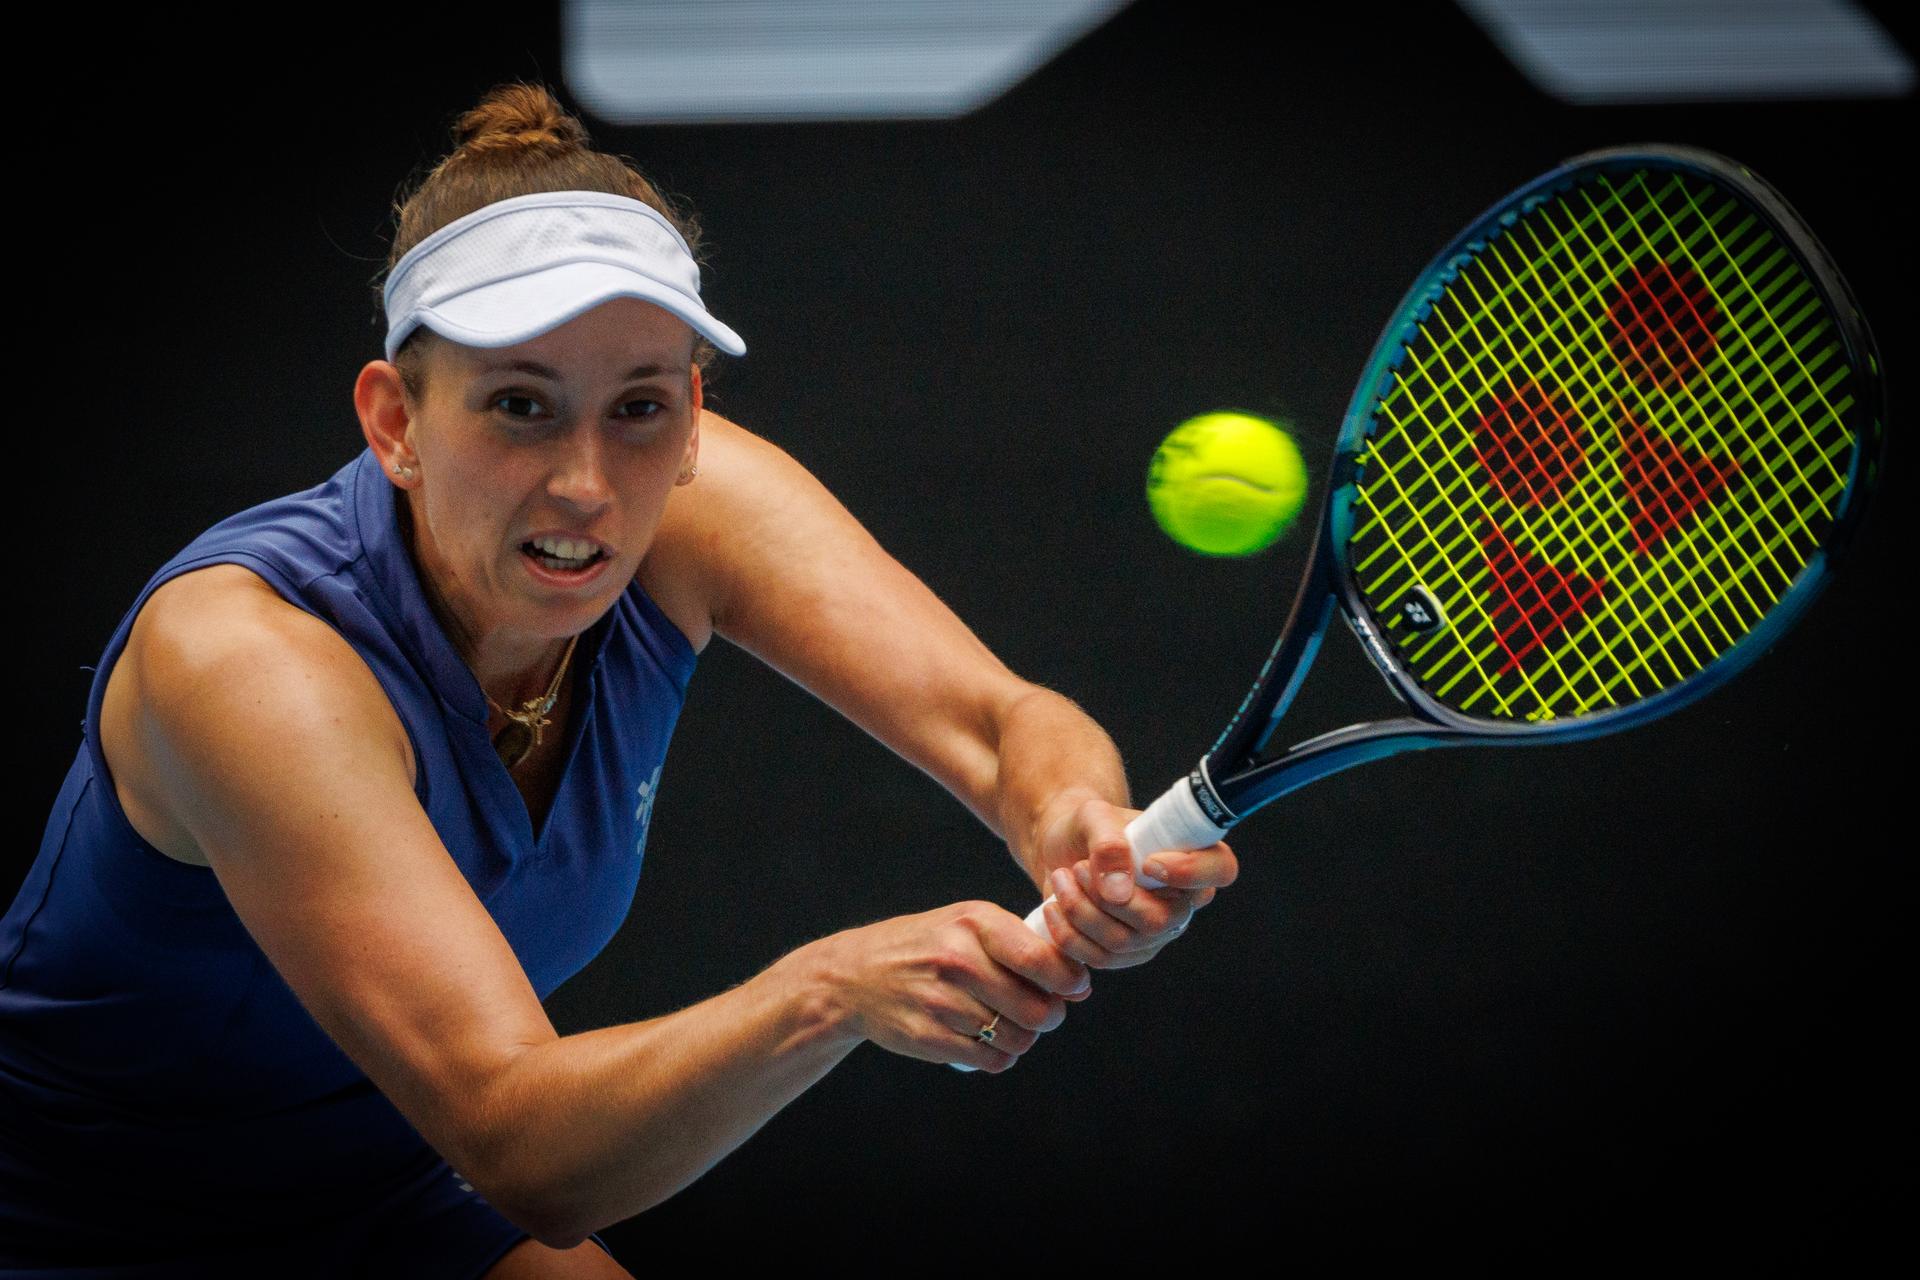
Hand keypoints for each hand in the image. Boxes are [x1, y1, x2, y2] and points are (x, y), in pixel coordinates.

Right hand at [817, 901, 1091, 1072]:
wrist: (856, 975)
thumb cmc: (928, 946)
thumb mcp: (967, 924)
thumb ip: (1020, 945)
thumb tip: (1079, 985)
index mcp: (973, 923)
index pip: (1041, 959)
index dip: (1069, 980)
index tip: (1074, 987)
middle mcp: (956, 960)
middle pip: (1037, 1008)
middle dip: (1051, 1015)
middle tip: (1045, 1012)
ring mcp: (940, 1001)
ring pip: (1017, 1039)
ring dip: (1024, 1038)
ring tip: (1011, 1025)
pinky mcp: (928, 1037)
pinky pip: (991, 1061)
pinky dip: (1000, 1056)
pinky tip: (989, 1042)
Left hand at [1030, 794, 1237, 968]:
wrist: (1061, 847)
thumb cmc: (1088, 825)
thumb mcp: (1093, 816)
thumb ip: (1108, 843)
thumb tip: (1118, 892)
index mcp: (1190, 856)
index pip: (1220, 869)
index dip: (1192, 872)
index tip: (1149, 862)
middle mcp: (1181, 901)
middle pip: (1161, 921)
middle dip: (1107, 899)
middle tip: (1077, 868)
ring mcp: (1155, 933)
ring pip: (1123, 943)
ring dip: (1081, 912)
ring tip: (1062, 877)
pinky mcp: (1125, 954)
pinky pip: (1099, 959)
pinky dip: (1068, 935)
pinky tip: (1055, 907)